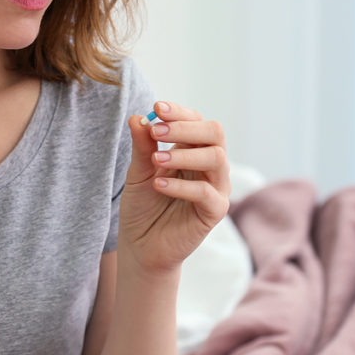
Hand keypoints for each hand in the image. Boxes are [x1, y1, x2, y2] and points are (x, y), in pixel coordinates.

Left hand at [118, 101, 230, 275]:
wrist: (141, 245)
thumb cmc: (143, 205)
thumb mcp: (137, 171)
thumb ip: (142, 146)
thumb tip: (137, 117)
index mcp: (193, 149)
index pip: (196, 120)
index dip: (179, 112)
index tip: (156, 108)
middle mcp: (210, 164)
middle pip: (214, 132)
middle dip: (185, 127)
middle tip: (157, 131)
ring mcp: (216, 187)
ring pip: (216, 158)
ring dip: (184, 154)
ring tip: (156, 160)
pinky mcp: (215, 211)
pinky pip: (207, 192)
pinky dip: (182, 186)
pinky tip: (159, 185)